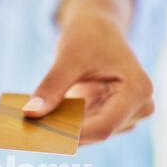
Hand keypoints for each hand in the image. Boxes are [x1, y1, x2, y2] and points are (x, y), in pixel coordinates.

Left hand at [23, 0, 153, 143]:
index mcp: (137, 91)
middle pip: (96, 134)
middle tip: (29, 134)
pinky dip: (65, 127)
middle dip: (65, 133)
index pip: (104, 127)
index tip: (42, 136)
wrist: (100, 30)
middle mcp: (138, 109)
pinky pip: (85, 131)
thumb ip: (52, 86)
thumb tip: (30, 114)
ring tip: (31, 128)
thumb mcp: (69, 57)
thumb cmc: (90, 37)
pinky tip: (43, 122)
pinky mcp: (111, 121)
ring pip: (89, 136)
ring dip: (63, 132)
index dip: (73, 135)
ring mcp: (126, 119)